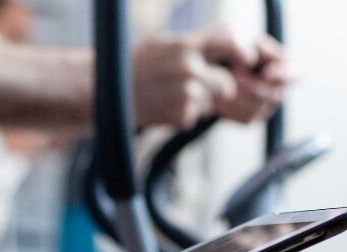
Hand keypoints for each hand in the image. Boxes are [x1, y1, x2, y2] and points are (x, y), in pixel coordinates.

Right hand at [133, 27, 292, 127]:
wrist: (102, 92)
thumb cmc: (132, 66)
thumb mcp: (163, 44)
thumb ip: (195, 45)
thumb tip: (229, 47)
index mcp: (185, 45)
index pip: (231, 39)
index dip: (242, 50)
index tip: (243, 59)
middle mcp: (188, 68)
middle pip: (228, 82)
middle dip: (218, 87)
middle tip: (198, 84)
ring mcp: (185, 95)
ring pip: (211, 102)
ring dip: (199, 102)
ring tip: (171, 93)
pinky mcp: (179, 116)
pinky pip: (194, 117)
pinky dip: (183, 114)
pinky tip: (162, 105)